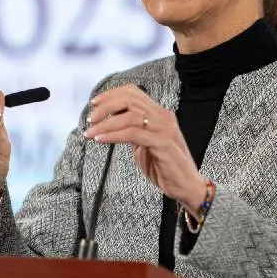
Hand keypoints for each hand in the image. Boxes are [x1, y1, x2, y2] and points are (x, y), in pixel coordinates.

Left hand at [84, 84, 203, 208]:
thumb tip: (108, 123)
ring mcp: (164, 129)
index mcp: (159, 113)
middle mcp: (163, 116)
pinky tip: (101, 140)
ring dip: (106, 124)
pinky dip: (114, 135)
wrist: (186, 186)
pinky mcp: (163, 143)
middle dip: (106, 106)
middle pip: (130, 99)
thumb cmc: (164, 167)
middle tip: (90, 119)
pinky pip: (133, 134)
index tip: (94, 103)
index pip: (133, 92)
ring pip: (130, 116)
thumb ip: (131, 131)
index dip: (111, 94)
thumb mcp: (143, 144)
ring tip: (91, 133)